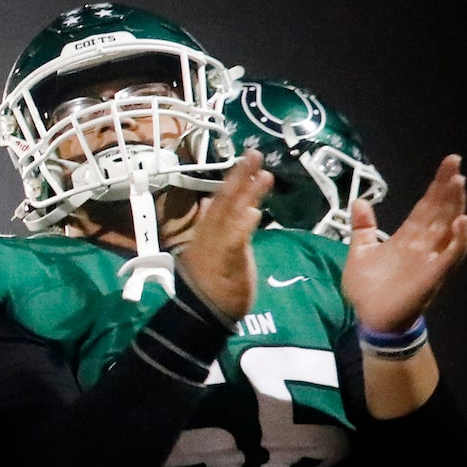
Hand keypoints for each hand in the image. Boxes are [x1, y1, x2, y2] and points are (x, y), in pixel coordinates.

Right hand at [174, 153, 269, 319]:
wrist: (203, 312)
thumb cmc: (211, 283)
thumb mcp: (208, 248)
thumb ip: (211, 224)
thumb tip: (209, 201)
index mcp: (206, 230)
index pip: (219, 200)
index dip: (233, 179)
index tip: (246, 161)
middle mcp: (209, 233)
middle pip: (224, 200)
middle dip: (238, 176)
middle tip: (254, 154)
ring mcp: (216, 246)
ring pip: (230, 214)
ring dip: (245, 194)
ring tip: (262, 174)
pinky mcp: (226, 261)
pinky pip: (234, 240)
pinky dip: (243, 226)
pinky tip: (254, 212)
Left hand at [342, 156, 466, 333]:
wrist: (371, 319)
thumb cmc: (369, 289)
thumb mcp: (360, 253)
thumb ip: (363, 228)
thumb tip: (359, 201)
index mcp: (408, 237)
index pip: (426, 206)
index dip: (436, 185)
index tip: (448, 163)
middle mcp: (424, 244)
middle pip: (440, 210)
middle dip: (448, 187)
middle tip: (456, 162)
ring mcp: (431, 258)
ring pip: (449, 227)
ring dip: (455, 206)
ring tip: (459, 183)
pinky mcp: (433, 275)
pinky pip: (451, 255)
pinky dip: (458, 239)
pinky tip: (461, 222)